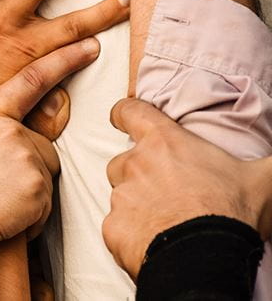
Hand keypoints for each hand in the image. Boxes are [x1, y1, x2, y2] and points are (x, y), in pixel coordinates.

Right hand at [0, 37, 100, 297]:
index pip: (31, 79)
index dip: (64, 60)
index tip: (90, 48)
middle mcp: (9, 129)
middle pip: (40, 143)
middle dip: (27, 166)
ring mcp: (26, 157)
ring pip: (43, 175)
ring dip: (27, 194)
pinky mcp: (39, 188)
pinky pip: (44, 205)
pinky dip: (28, 218)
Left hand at [103, 98, 271, 279]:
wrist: (207, 258)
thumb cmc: (232, 212)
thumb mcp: (263, 177)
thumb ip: (268, 160)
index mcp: (163, 143)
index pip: (130, 112)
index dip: (125, 113)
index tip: (122, 117)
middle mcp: (134, 165)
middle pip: (124, 162)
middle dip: (139, 174)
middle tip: (168, 191)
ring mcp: (121, 197)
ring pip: (121, 196)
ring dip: (137, 204)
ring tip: (167, 219)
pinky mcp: (113, 228)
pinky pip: (118, 227)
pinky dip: (131, 232)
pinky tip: (155, 240)